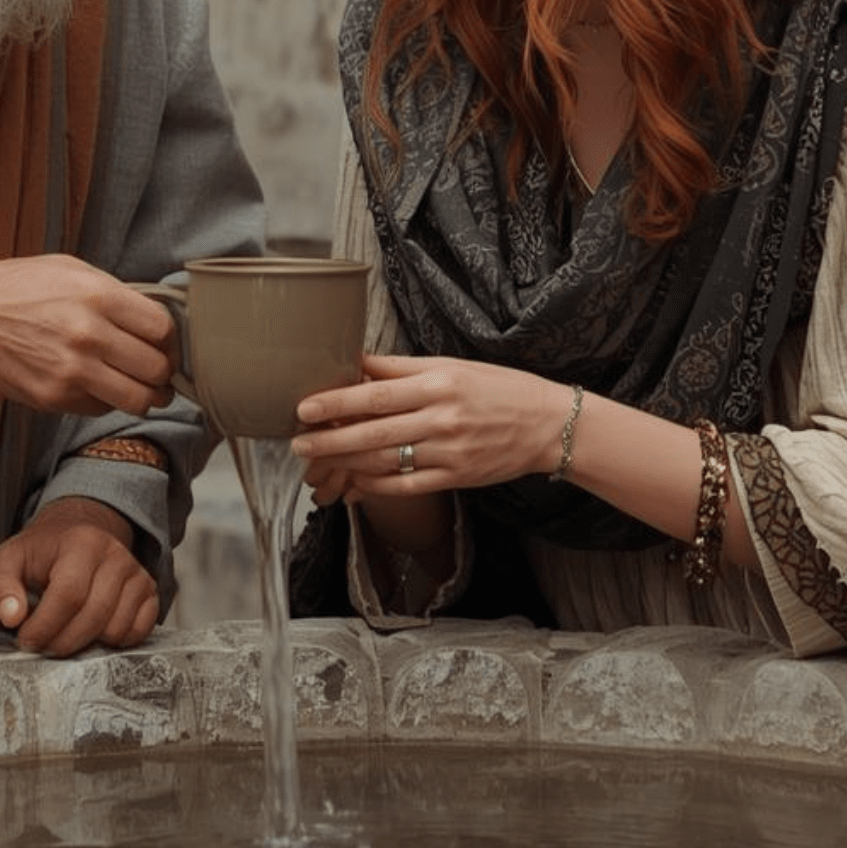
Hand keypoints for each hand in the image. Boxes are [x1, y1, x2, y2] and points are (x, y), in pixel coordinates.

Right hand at [0, 254, 180, 415]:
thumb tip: (152, 318)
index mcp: (99, 296)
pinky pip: (102, 408)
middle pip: (157, 368)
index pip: (163, 328)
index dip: (170, 340)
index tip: (164, 344)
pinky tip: (96, 385)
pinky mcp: (55, 397)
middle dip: (162, 372)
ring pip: (138, 399)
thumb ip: (114, 292)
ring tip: (141, 389)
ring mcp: (72, 371)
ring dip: (146, 396)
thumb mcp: (70, 269)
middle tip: (156, 371)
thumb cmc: (18, 288)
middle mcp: (90, 335)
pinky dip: (107, 401)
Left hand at [0, 495, 160, 656]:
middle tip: (43, 644)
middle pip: (94, 615)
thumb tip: (12, 617)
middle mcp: (115, 554)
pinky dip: (114, 641)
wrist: (77, 532)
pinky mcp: (149, 590)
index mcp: (81, 542)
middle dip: (62, 642)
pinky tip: (92, 630)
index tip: (26, 639)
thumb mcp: (9, 560)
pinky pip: (138, 632)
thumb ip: (1, 587)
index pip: (69, 594)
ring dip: (86, 643)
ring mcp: (137, 572)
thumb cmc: (41, 552)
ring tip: (65, 632)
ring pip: (116, 628)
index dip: (45, 626)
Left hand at [292, 353, 572, 502]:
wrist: (548, 425)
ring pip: (386, 461)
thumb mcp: (452, 366)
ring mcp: (449, 452)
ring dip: (346, 463)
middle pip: (374, 432)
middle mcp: (442, 418)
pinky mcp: (456, 478)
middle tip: (298, 444)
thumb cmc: (498, 388)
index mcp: (438, 383)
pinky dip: (377, 485)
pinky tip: (355, 482)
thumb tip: (356, 363)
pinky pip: (407, 485)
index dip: (337, 403)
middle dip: (330, 440)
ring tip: (317, 462)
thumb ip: (402, 368)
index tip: (304, 408)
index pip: (376, 394)